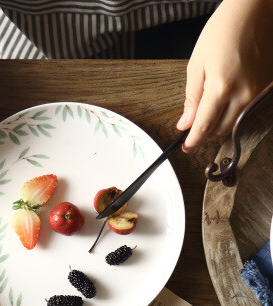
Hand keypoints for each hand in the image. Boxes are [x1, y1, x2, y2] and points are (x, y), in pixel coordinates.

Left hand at [177, 0, 272, 151]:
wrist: (255, 10)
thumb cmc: (222, 31)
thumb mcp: (196, 65)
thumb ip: (191, 98)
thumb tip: (185, 124)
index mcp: (221, 87)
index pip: (204, 125)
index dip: (193, 140)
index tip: (186, 148)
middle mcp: (244, 94)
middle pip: (220, 129)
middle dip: (204, 131)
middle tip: (193, 124)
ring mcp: (258, 92)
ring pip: (235, 123)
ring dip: (219, 124)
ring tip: (209, 110)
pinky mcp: (267, 88)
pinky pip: (247, 111)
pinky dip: (233, 113)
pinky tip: (226, 100)